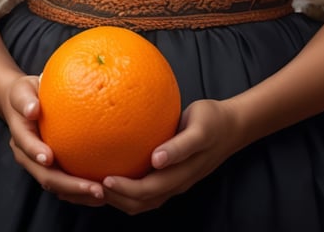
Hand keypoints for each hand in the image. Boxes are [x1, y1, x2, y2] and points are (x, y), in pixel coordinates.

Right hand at [1, 74, 105, 206]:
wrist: (22, 106)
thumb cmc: (25, 94)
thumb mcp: (22, 91)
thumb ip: (25, 100)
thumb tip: (32, 109)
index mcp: (20, 137)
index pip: (28, 147)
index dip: (37, 154)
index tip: (50, 158)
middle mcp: (27, 157)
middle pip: (46, 177)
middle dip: (70, 186)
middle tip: (95, 189)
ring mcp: (39, 166)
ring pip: (57, 186)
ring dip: (78, 194)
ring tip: (102, 194)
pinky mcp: (51, 169)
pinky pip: (65, 184)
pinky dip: (80, 190)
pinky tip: (103, 190)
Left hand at [100, 98, 241, 215]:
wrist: (232, 126)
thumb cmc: (213, 121)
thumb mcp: (200, 129)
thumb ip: (180, 146)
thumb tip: (156, 159)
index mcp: (181, 174)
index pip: (148, 191)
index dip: (125, 190)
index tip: (104, 179)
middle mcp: (176, 184)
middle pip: (141, 202)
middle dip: (116, 198)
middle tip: (91, 185)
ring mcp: (175, 182)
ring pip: (144, 201)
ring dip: (121, 199)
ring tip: (98, 186)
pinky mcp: (173, 176)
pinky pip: (149, 190)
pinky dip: (130, 190)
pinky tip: (116, 175)